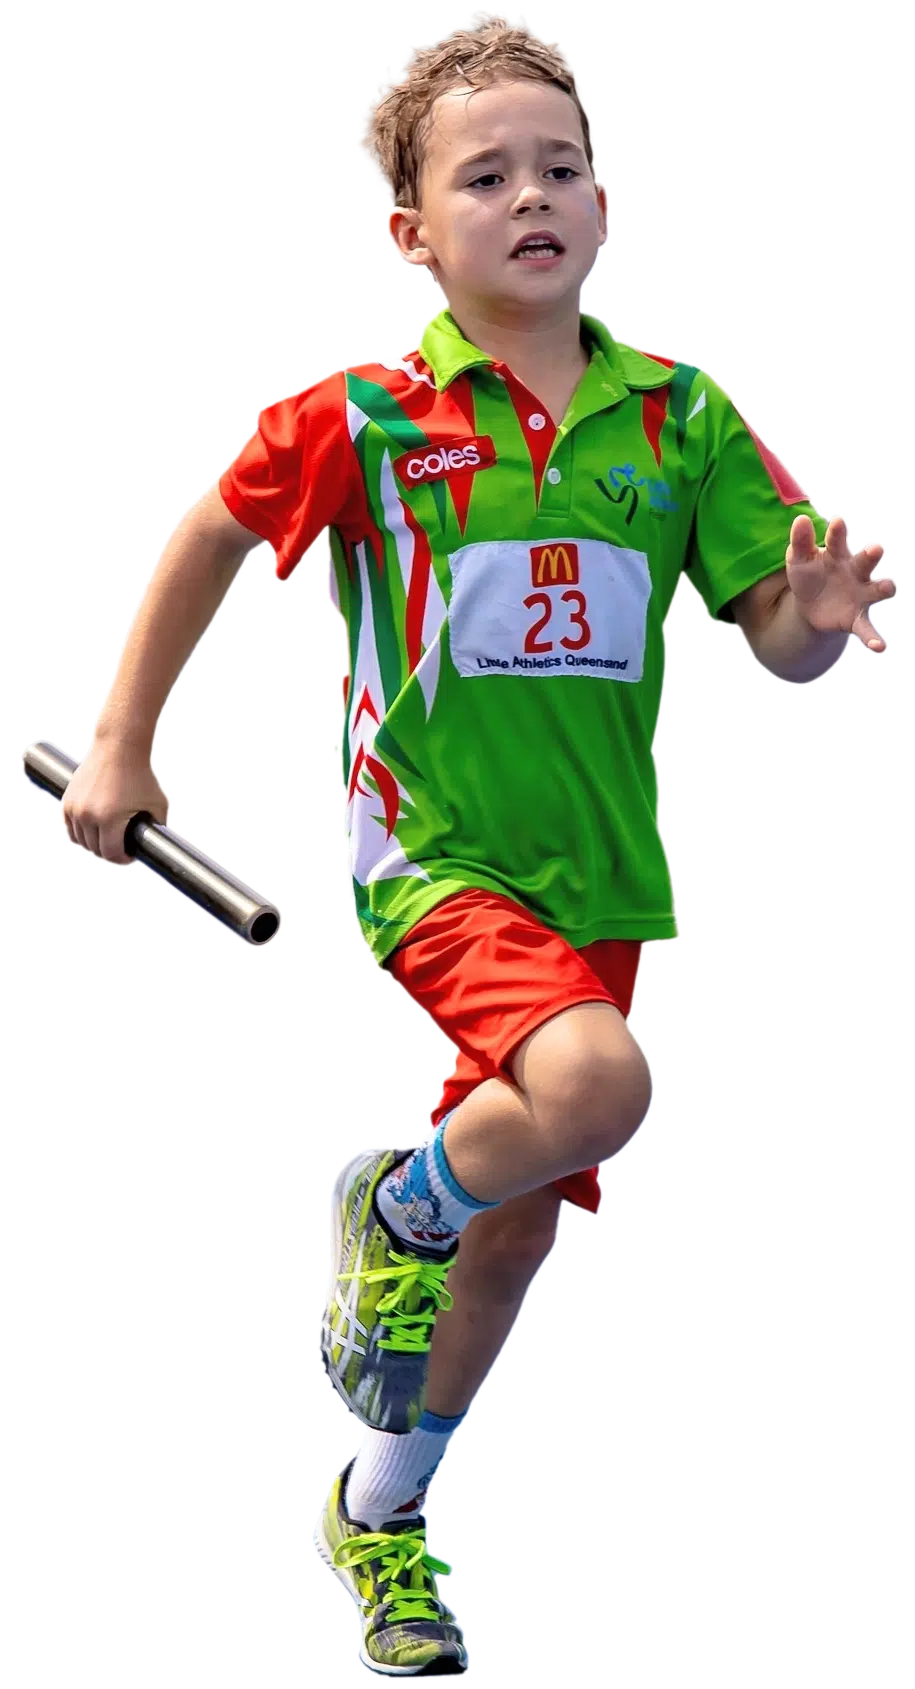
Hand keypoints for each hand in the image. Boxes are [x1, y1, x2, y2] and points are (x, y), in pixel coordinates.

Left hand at [785, 514, 894, 652]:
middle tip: (875, 549)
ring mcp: (860, 595)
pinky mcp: (856, 619)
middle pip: (867, 561)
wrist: (810, 607)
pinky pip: (867, 629)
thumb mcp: (798, 560)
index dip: (838, 531)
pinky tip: (880, 649)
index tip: (837, 521)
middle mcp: (856, 572)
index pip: (839, 540)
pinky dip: (874, 639)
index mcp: (839, 555)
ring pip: (878, 589)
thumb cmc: (808, 576)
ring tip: (888, 587)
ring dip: (885, 588)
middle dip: (871, 555)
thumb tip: (799, 519)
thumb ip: (800, 542)